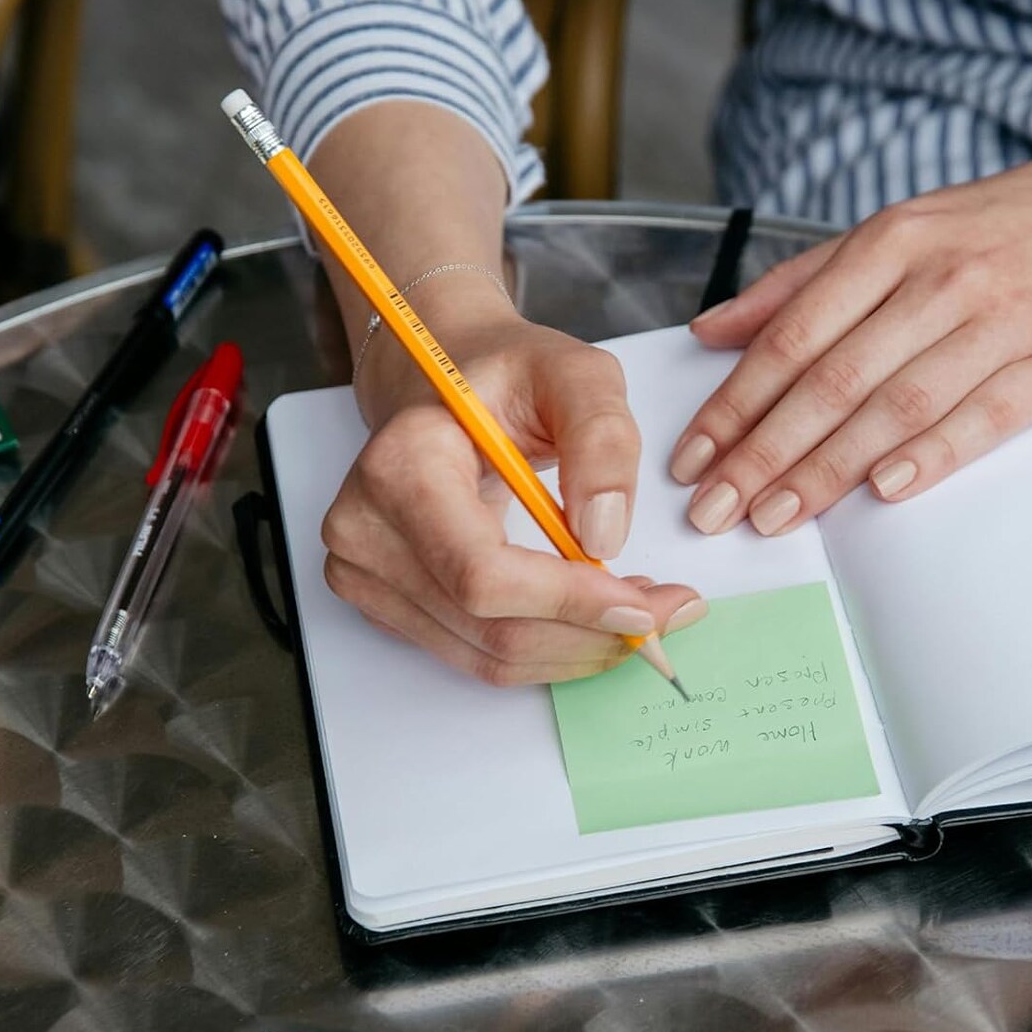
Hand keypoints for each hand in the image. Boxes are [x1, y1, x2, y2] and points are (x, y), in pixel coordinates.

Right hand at [321, 300, 705, 685]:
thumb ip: (602, 440)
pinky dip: (548, 648)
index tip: (646, 604)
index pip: (483, 573)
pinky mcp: (384, 606)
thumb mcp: (575, 374)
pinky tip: (588, 614)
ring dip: (578, 647)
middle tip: (665, 613)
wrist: (440, 385)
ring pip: (490, 656)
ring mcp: (366, 575)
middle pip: (491, 628)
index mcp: (400, 465)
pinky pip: (478, 656)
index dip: (570, 602)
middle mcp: (366, 529)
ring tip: (635, 609)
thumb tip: (604, 535)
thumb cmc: (504, 377)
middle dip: (592, 633)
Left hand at [672, 114, 1031, 534]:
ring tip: (775, 516)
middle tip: (715, 509)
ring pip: (897, 404)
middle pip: (832, 380)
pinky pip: (985, 414)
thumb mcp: (902, 230)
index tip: (691, 459)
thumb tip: (712, 330)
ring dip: (828, 468)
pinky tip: (884, 490)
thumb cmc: (1008, 229)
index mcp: (891, 243)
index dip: (734, 405)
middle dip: (762, 452)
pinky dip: (932, 453)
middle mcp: (939, 278)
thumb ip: (802, 284)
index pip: (791, 337)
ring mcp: (1002, 318)